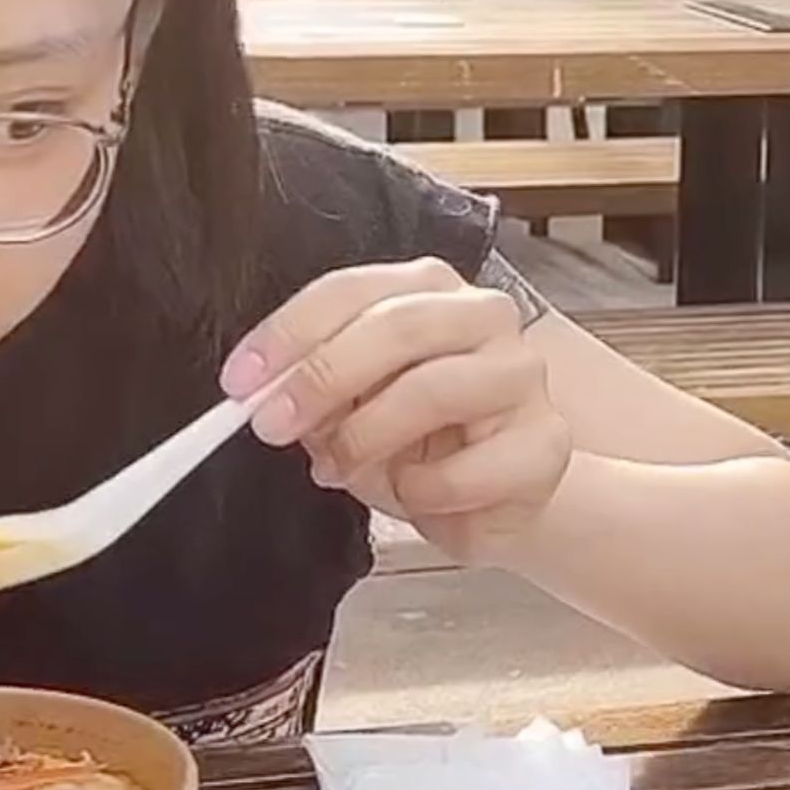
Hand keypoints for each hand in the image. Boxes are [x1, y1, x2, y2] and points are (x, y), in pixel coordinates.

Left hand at [222, 258, 571, 564]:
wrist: (497, 500)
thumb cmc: (420, 443)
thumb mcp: (352, 411)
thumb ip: (313, 395)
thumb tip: (262, 397)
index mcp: (426, 290)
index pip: (351, 289)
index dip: (290, 333)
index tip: (241, 382)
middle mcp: (482, 316)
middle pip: (397, 325)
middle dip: (323, 376)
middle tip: (273, 424)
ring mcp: (522, 375)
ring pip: (434, 387)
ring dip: (367, 436)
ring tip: (337, 470)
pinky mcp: (548, 442)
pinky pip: (469, 467)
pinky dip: (423, 490)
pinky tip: (413, 497)